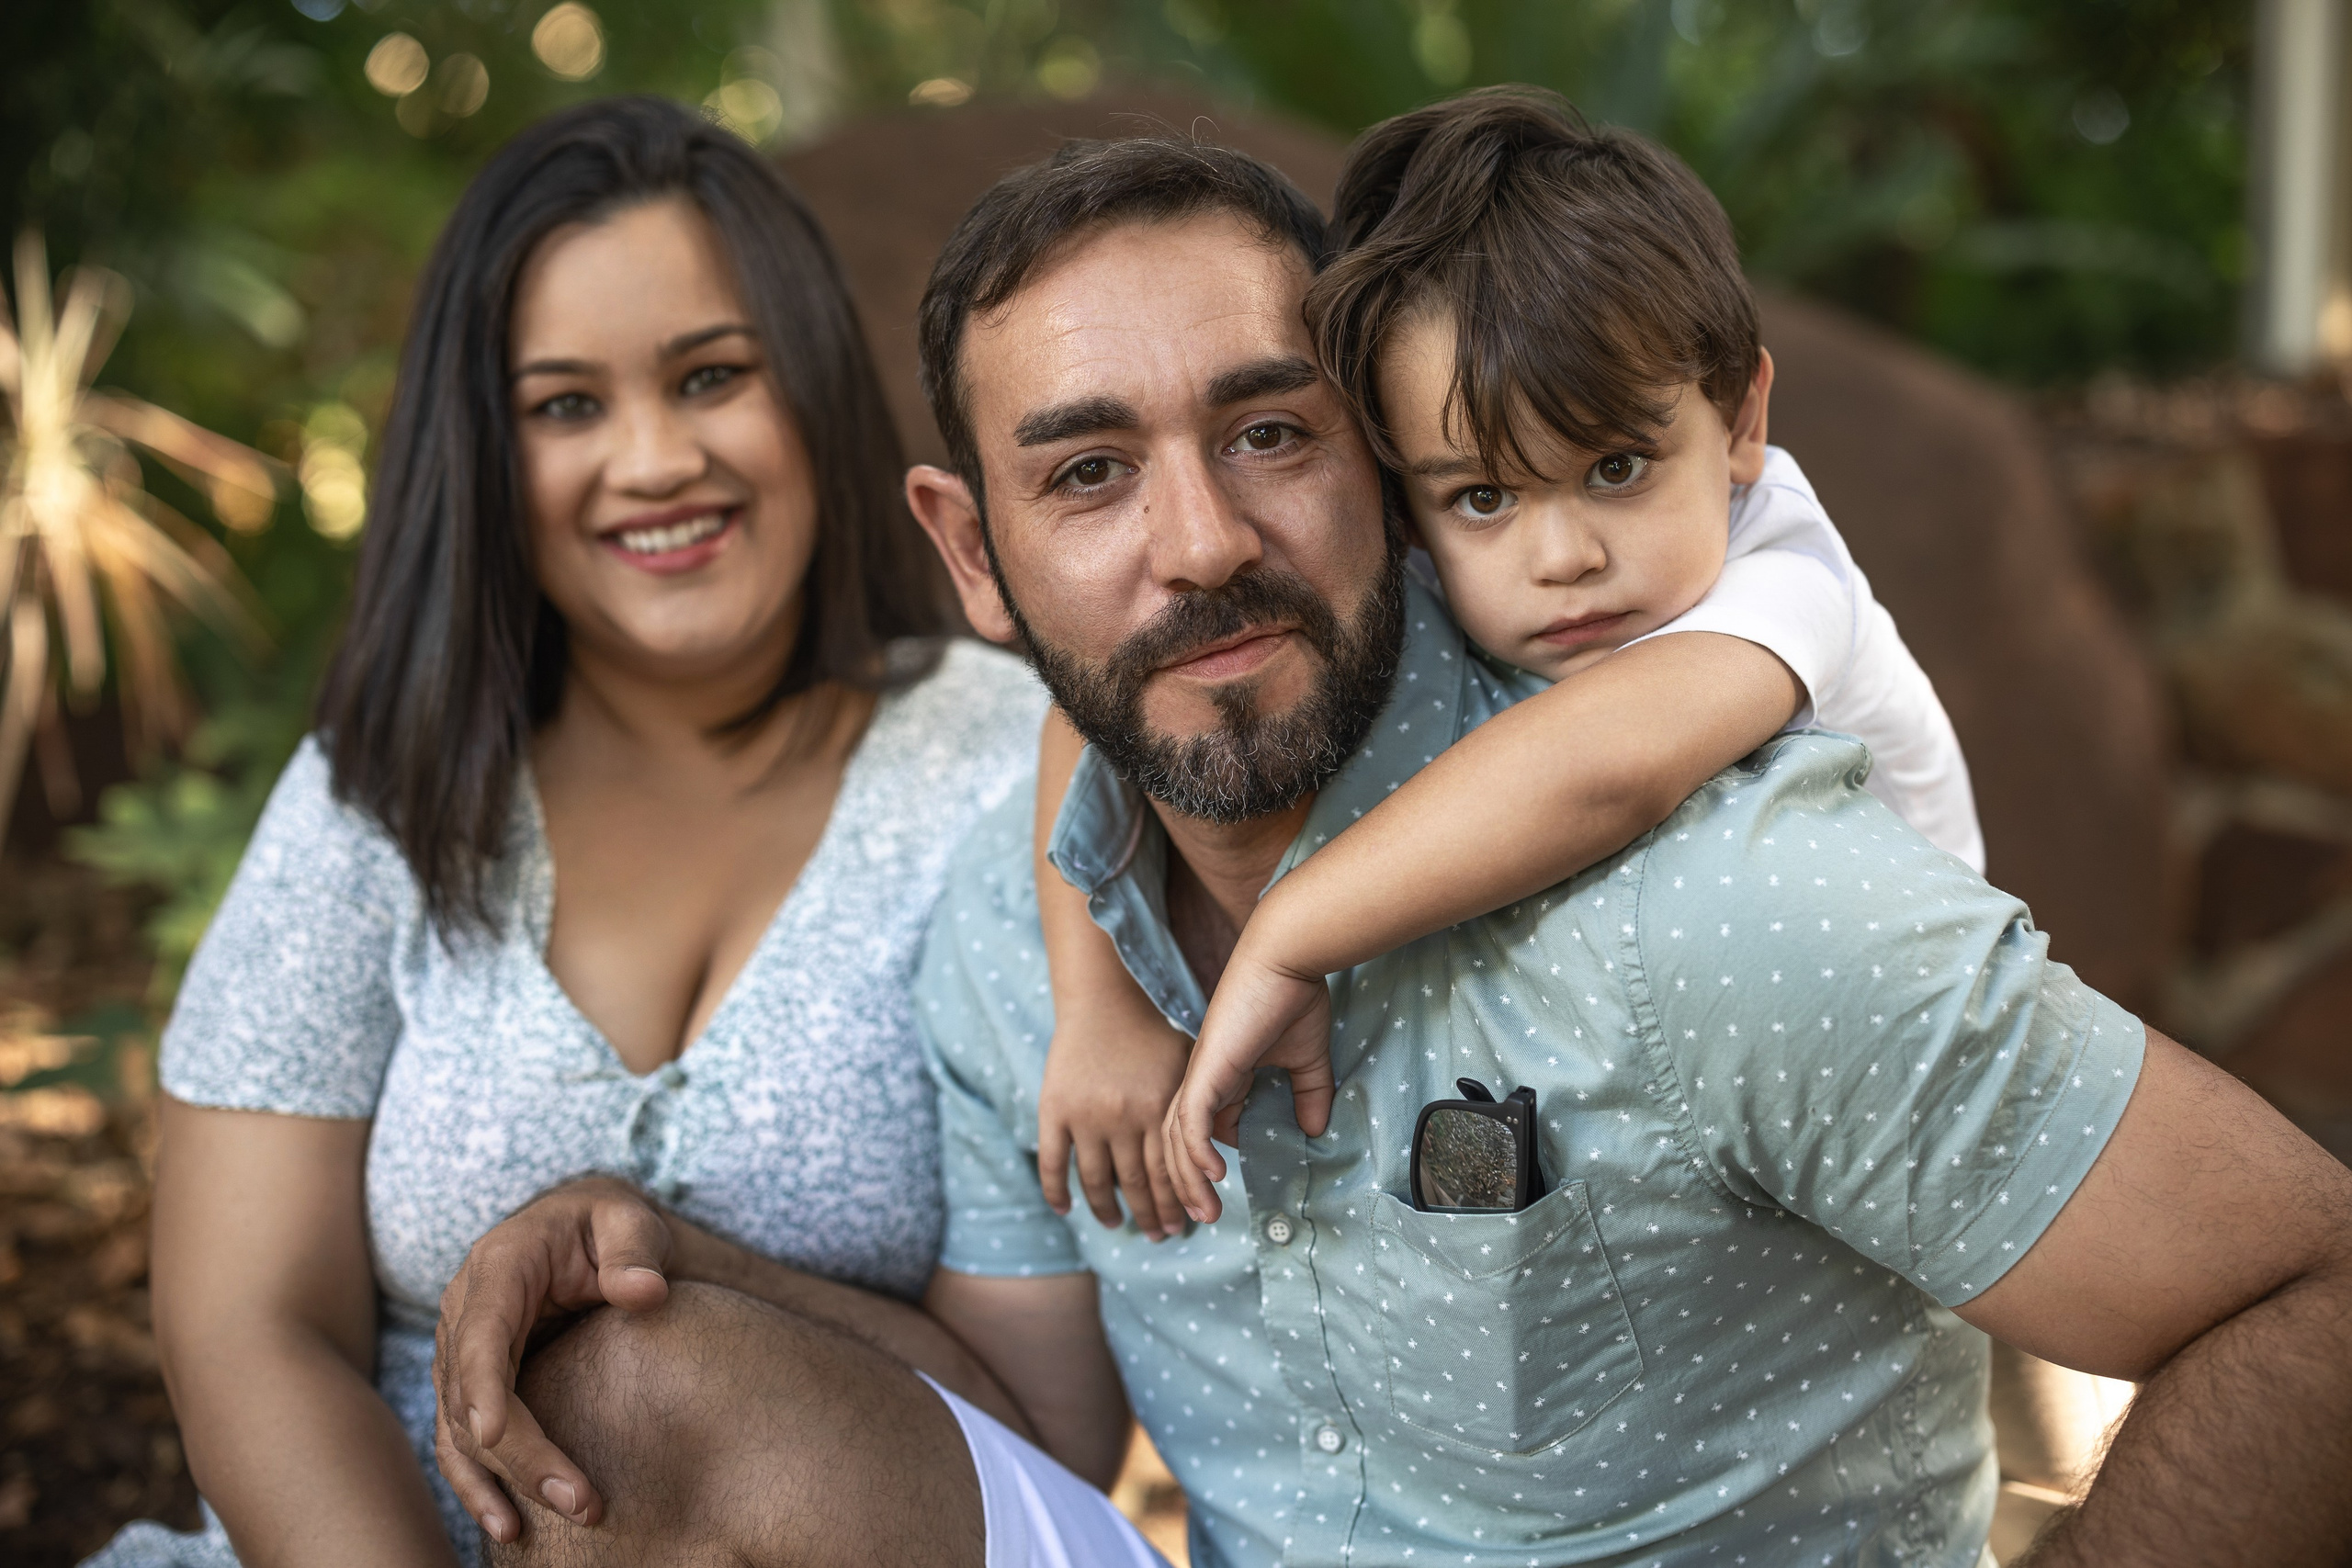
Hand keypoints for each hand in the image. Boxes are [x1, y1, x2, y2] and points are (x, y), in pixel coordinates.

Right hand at [432, 1176, 674, 1544]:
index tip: (494, 1434)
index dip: (482, 1385)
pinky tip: (508, 1526)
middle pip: (470, 1395)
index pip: (479, 1333)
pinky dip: (478, 1486)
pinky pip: (462, 1444)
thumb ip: (634, 1251)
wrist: (585, 1231)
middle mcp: (464, 1314)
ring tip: (545, 1525)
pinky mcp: (470, 1387)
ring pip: (460, 1430)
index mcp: (498, 1268)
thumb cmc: (608, 1224)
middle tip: (580, 1501)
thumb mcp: (626, 1221)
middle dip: (517, 1454)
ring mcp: (460, 1354)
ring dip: (501, 1482)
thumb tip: (646, 1292)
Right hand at [1036, 998, 1191, 1240]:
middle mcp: (1122, 1118)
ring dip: (1108, 1210)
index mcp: (1158, 1109)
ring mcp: (1085, 1116)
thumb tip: (1222, 1147)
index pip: (1169, 1172)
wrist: (1102, 1001)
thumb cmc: (1151, 1033)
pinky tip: (1066, 1210)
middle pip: (1136, 1184)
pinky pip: (1053, 1162)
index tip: (1187, 1224)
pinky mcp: (1054, 1110)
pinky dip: (1057, 1191)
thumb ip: (1199, 1106)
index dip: (1178, 1203)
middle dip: (1151, 1216)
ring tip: (1117, 1225)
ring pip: (1097, 1181)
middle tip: (1160, 1237)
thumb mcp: (1187, 1065)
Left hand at [1162, 947, 1332, 1224]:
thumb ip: (1308, 1094)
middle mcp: (1204, 1077)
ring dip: (1189, 1178)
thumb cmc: (1295, 997)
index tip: (1224, 1193)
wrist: (1287, 957)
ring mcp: (1202, 1073)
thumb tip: (1313, 1129)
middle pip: (1180, 1140)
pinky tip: (1213, 1174)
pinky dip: (1197, 1150)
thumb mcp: (1307, 1059)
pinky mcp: (1209, 1068)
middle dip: (1187, 1183)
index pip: (1205, 1128)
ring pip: (1179, 1137)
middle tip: (1204, 1218)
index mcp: (1222, 1074)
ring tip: (1205, 1211)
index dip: (1209, 1162)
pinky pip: (1192, 1118)